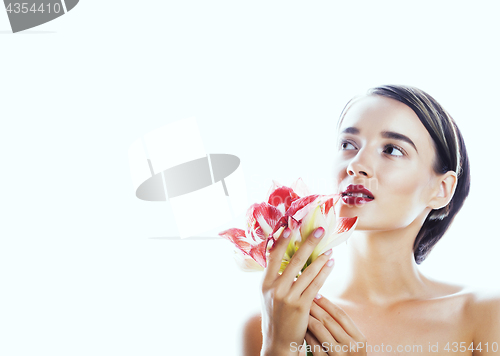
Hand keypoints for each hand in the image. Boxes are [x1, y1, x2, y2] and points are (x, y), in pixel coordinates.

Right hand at [260, 226, 335, 355]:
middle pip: (294, 260)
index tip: (290, 227)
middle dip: (308, 243)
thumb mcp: (268, 296)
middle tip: (319, 231)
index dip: (282, 241)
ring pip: (307, 272)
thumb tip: (287, 259)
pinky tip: (330, 264)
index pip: (273, 256)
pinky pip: (315, 285)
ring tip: (329, 248)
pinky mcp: (301, 307)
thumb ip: (275, 278)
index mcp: (264, 284)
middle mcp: (275, 289)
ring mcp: (288, 298)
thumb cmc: (275, 316)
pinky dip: (324, 272)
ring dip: (320, 258)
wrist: (278, 343)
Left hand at [305, 295, 366, 354]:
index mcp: (360, 340)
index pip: (341, 315)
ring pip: (320, 330)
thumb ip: (344, 330)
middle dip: (315, 307)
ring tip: (300, 310)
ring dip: (309, 318)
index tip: (316, 294)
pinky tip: (301, 329)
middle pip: (329, 321)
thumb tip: (325, 306)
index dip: (327, 303)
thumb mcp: (353, 346)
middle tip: (304, 298)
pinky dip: (306, 335)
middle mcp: (352, 347)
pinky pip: (313, 345)